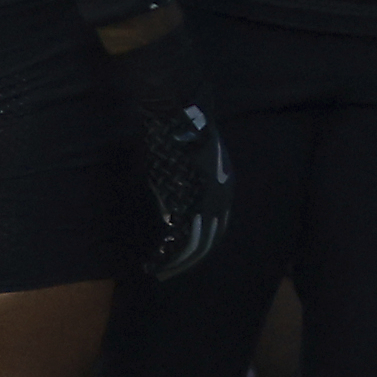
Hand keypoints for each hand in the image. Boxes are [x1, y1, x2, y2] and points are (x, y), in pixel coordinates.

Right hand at [106, 19, 231, 281]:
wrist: (175, 104)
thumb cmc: (179, 120)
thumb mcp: (193, 150)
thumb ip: (190, 172)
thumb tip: (176, 189)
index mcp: (224, 181)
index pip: (216, 224)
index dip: (200, 243)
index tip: (183, 255)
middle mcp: (221, 194)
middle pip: (208, 239)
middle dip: (188, 258)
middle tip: (168, 272)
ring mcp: (206, 198)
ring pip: (195, 244)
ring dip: (176, 262)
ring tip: (158, 272)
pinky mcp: (186, 198)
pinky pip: (179, 237)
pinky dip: (167, 254)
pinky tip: (153, 263)